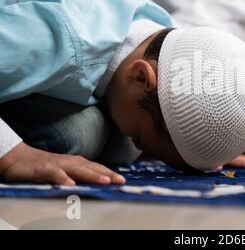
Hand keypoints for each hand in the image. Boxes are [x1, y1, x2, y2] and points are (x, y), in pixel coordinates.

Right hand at [0, 142, 125, 185]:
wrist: (21, 158)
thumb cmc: (48, 166)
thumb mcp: (67, 170)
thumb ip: (81, 175)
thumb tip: (99, 182)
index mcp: (78, 163)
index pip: (98, 168)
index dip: (110, 173)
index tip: (123, 180)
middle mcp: (71, 162)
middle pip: (92, 168)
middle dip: (107, 174)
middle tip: (120, 181)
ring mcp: (58, 165)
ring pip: (78, 170)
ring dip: (92, 175)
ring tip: (105, 181)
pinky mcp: (45, 170)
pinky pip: (55, 175)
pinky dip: (63, 179)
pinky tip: (71, 185)